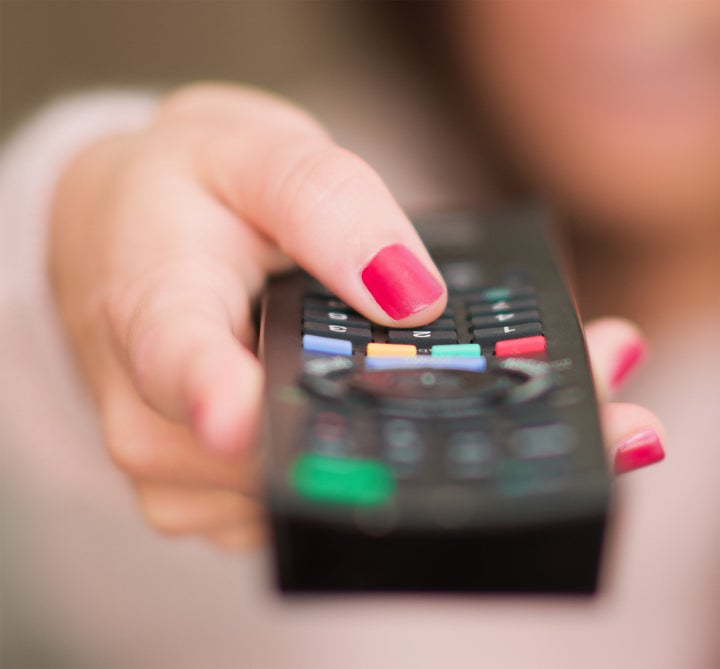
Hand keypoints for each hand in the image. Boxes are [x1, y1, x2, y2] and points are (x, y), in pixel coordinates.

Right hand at [49, 83, 663, 550]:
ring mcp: (198, 476)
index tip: (258, 416)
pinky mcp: (236, 494)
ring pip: (326, 494)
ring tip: (564, 400)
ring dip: (445, 456)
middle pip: (295, 461)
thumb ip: (324, 206)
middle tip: (597, 406)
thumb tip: (410, 293)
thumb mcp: (249, 151)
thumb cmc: (185, 188)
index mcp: (151, 318)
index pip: (180, 370)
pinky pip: (327, 495)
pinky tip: (468, 424)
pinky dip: (403, 463)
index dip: (223, 401)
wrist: (135, 237)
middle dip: (437, 442)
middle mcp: (164, 425)